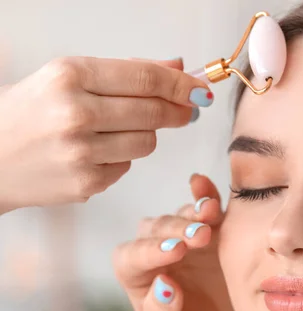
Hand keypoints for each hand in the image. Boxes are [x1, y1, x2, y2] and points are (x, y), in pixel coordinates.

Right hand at [0, 57, 212, 212]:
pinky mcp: (85, 182)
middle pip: (153, 111)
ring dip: (145, 135)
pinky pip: (127, 166)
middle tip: (187, 111)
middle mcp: (75, 112)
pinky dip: (121, 158)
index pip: (145, 77)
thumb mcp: (68, 78)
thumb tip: (178, 67)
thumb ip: (126, 72)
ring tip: (117, 131)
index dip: (182, 84)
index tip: (201, 89)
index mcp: (70, 75)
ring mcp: (80, 151)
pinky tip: (95, 153)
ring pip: (147, 142)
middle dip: (179, 111)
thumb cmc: (31, 112)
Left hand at [113, 174, 232, 310]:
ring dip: (194, 212)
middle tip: (199, 237)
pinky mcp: (209, 226)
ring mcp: (181, 233)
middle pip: (157, 229)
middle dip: (177, 230)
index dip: (150, 251)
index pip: (132, 256)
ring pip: (181, 214)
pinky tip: (204, 184)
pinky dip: (204, 193)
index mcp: (134, 272)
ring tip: (210, 214)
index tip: (174, 253)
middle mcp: (154, 246)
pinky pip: (205, 205)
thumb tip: (165, 287)